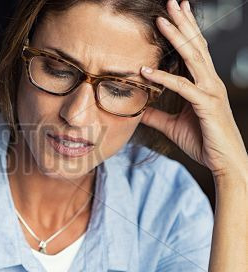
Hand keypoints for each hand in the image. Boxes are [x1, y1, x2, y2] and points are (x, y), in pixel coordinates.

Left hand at [139, 0, 247, 178]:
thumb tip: (139, 110)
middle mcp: (210, 82)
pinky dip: (163, 77)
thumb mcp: (173, 125)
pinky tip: (146, 70)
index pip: (194, 51)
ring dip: (177, 37)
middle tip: (171, 2)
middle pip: (196, 46)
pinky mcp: (207, 104)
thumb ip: (157, 116)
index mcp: (204, 84)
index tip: (173, 14)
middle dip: (183, 23)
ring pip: (193, 58)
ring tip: (162, 20)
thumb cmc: (203, 142)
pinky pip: (183, 87)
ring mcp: (210, 91)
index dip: (185, 31)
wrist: (223, 163)